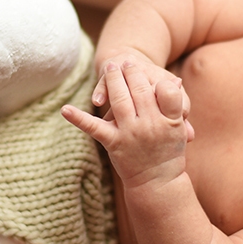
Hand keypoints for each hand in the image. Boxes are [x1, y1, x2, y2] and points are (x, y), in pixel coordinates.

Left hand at [62, 61, 188, 187]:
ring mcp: (130, 133)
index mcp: (170, 121)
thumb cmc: (169, 153)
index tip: (147, 67)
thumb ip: (175, 105)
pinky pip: (94, 128)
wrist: (157, 182)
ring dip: (113, 81)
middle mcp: (151, 125)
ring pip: (120, 100)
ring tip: (110, 66)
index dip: (157, 77)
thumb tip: (176, 81)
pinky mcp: (113, 143)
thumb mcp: (178, 130)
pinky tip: (65, 109)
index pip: (165, 90)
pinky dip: (78, 118)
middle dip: (132, 72)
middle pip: (140, 90)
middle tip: (127, 61)